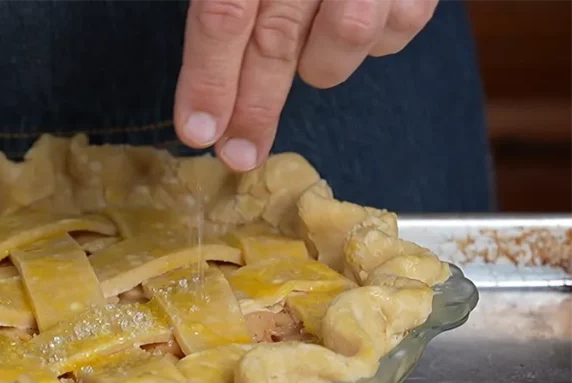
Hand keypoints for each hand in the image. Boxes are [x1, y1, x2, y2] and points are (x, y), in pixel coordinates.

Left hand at [174, 0, 437, 170]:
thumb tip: (205, 65)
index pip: (222, 16)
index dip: (207, 79)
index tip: (196, 132)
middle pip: (275, 43)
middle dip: (253, 110)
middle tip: (238, 157)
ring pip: (340, 44)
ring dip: (320, 62)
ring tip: (312, 44)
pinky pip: (395, 33)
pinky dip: (373, 42)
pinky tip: (353, 20)